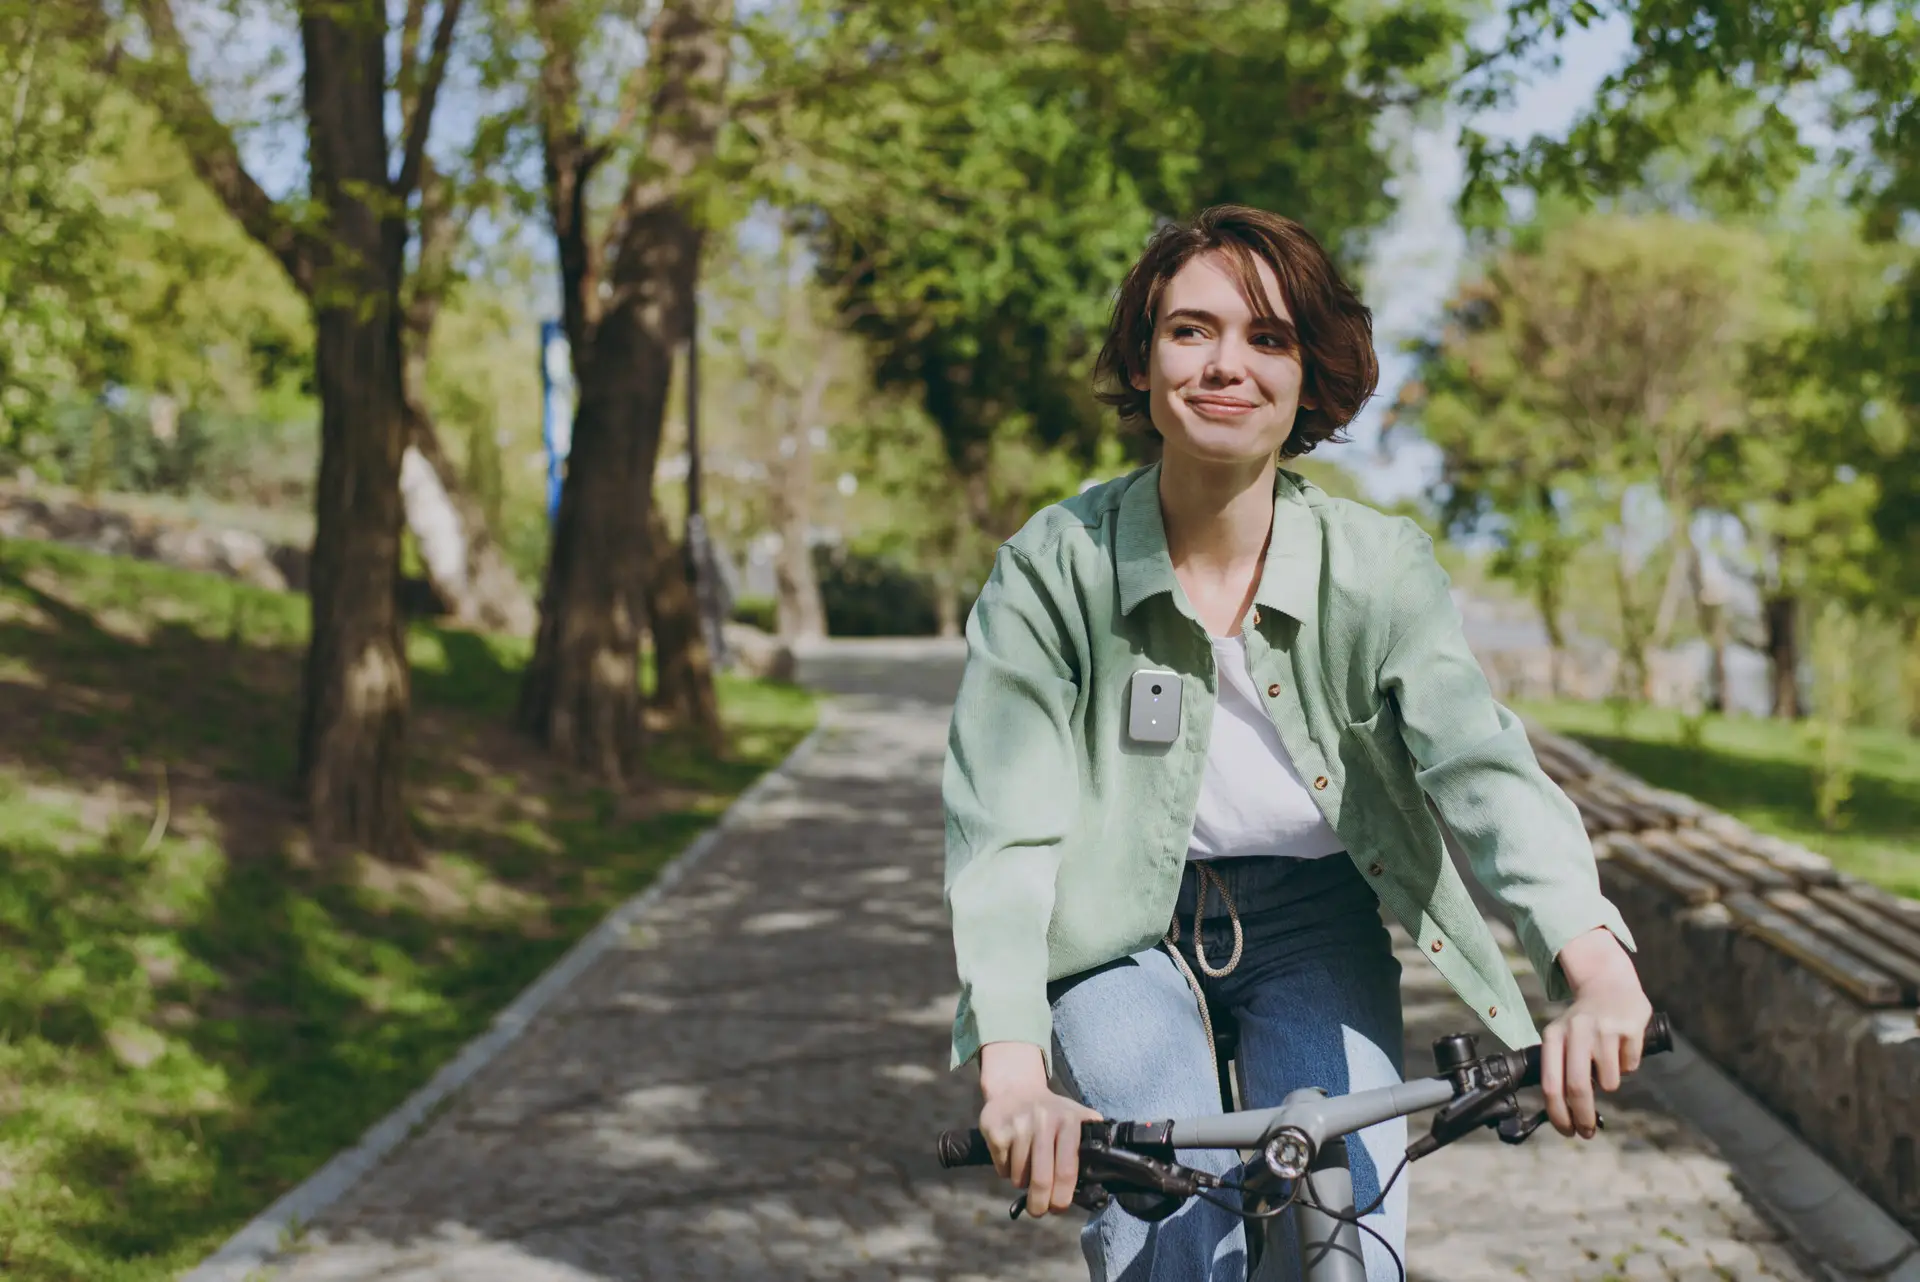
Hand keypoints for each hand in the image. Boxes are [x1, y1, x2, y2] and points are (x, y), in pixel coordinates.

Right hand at [977, 1042, 1103, 1216]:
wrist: (1015, 1088)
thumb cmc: (1051, 1112)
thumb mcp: (1075, 1117)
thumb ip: (1090, 1141)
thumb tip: (1102, 1179)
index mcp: (1068, 1121)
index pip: (1067, 1169)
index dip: (1062, 1196)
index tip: (1058, 1208)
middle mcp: (1043, 1120)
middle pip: (1041, 1179)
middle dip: (1040, 1203)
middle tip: (1038, 1211)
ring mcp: (1018, 1124)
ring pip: (1019, 1176)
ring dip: (1022, 1182)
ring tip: (1026, 1169)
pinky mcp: (995, 1130)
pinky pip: (1002, 1168)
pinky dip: (1006, 1171)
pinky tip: (1011, 1155)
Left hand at [1540, 927, 1652, 1138]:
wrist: (1609, 983)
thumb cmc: (1583, 1022)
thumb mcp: (1562, 1037)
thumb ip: (1561, 1069)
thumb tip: (1566, 1115)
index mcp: (1553, 1035)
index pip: (1551, 1084)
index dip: (1558, 1114)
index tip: (1567, 1132)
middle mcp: (1576, 1031)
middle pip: (1578, 1088)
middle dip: (1584, 1117)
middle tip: (1588, 1131)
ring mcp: (1604, 1029)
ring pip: (1610, 1082)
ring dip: (1610, 1082)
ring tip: (1607, 1062)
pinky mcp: (1630, 1027)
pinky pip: (1630, 1066)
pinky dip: (1628, 1065)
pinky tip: (1623, 1046)